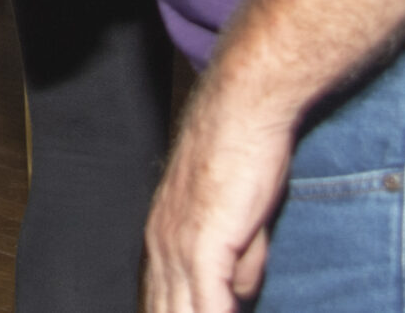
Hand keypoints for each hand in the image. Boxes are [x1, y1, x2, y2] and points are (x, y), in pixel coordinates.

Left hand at [144, 75, 298, 312]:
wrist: (243, 111)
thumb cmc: (243, 156)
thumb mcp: (238, 224)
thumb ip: (236, 265)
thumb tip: (234, 297)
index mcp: (162, 243)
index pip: (162, 308)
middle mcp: (161, 250)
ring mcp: (178, 248)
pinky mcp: (204, 245)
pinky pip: (207, 305)